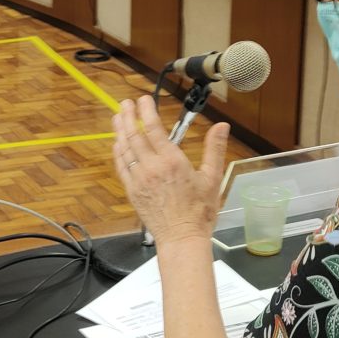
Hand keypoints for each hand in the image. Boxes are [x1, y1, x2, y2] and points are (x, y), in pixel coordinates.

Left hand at [112, 96, 231, 244]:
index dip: (146, 111)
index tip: (143, 99)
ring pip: (125, 148)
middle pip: (134, 135)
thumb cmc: (199, 212)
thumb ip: (214, 149)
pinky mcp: (132, 191)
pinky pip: (121, 166)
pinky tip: (117, 143)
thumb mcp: (213, 178)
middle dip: (128, 116)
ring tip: (117, 116)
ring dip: (120, 130)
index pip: (153, 128)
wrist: (182, 238)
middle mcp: (151, 168)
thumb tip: (222, 127)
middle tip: (125, 103)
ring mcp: (139, 179)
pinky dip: (118, 152)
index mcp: (172, 161)